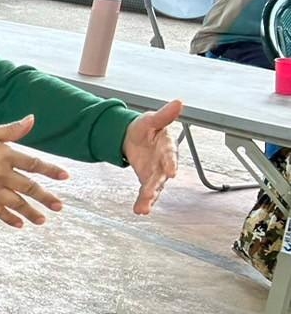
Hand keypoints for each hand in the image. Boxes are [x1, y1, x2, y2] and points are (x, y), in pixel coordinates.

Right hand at [0, 115, 69, 227]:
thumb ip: (11, 130)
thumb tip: (31, 120)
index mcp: (5, 155)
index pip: (33, 164)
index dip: (50, 170)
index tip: (65, 176)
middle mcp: (1, 173)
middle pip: (29, 187)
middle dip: (45, 198)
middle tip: (59, 206)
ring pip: (16, 203)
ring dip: (31, 212)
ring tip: (43, 220)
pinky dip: (9, 218)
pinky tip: (19, 224)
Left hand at [123, 100, 182, 214]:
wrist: (133, 136)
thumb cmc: (146, 127)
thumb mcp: (151, 120)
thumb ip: (164, 115)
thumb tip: (179, 102)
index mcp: (167, 146)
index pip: (170, 155)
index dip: (171, 163)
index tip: (171, 172)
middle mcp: (165, 163)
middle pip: (162, 176)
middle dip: (156, 186)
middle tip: (150, 195)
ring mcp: (157, 173)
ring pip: (156, 187)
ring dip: (150, 198)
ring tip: (143, 209)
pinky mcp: (148, 180)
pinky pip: (147, 193)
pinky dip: (144, 202)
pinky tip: (140, 210)